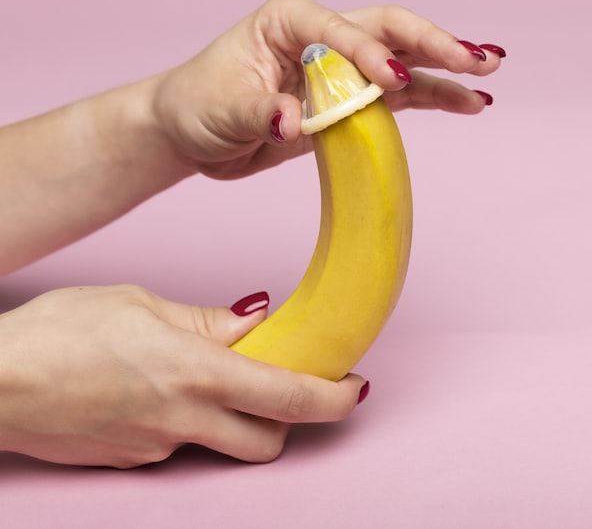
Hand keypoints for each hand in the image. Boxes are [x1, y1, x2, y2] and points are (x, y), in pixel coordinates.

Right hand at [0, 285, 367, 467]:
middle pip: (269, 441)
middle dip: (288, 419)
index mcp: (198, 374)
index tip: (356, 389)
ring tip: (205, 378)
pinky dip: (186, 421)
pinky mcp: (131, 462)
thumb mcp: (142, 305)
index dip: (334, 399)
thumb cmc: (59, 332)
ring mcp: (158, 449)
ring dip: (234, 419)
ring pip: (223, 444)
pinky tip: (154, 390)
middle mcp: (185, 421)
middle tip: (280, 383)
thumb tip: (257, 320)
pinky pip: (178, 445)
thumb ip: (208, 322)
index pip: (290, 397)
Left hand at [152, 0, 505, 178]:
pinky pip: (403, 97)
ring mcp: (344, 66)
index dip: (369, 55)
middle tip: (476, 58)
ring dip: (447, 69)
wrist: (193, 133)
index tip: (394, 82)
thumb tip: (291, 120)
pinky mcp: (354, 98)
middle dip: (435, 43)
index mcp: (290, 20)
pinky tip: (470, 102)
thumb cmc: (199, 106)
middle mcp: (325, 35)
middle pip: (391, 30)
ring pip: (407, 60)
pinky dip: (436, 99)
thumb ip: (258, 112)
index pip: (341, 31)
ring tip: (487, 77)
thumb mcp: (220, 110)